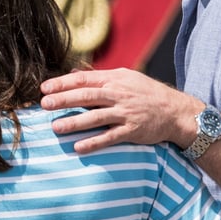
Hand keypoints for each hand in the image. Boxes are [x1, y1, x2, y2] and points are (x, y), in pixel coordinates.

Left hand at [39, 68, 201, 153]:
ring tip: (56, 127)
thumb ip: (100, 77)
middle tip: (44, 104)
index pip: (83, 79)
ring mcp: (125, 113)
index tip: (44, 88)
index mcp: (114, 80)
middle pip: (87, 96)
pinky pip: (110, 137)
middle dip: (64, 100)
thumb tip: (74, 72)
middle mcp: (118, 95)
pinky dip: (94, 142)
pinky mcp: (132, 131)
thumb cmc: (146, 93)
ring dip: (74, 122)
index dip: (63, 83)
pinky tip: (78, 147)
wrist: (176, 111)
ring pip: (96, 117)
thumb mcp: (125, 77)